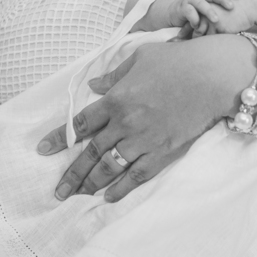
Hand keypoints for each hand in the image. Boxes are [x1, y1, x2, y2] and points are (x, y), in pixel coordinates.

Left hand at [36, 35, 251, 201]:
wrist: (213, 77)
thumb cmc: (177, 61)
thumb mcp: (140, 59)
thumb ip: (114, 76)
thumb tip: (94, 86)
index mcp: (116, 98)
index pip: (80, 123)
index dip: (60, 138)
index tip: (43, 150)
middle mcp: (125, 122)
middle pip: (91, 152)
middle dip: (71, 173)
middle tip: (57, 190)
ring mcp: (144, 140)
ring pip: (110, 167)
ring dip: (91, 184)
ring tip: (78, 196)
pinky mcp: (163, 151)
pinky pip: (137, 175)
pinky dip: (122, 188)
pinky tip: (109, 197)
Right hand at [178, 0, 251, 35]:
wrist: (178, 11)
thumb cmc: (199, 10)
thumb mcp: (211, 6)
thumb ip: (222, 7)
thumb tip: (243, 12)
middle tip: (231, 6)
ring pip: (200, 3)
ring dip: (208, 10)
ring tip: (216, 19)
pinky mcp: (182, 7)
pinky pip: (189, 12)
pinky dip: (194, 18)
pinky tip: (198, 25)